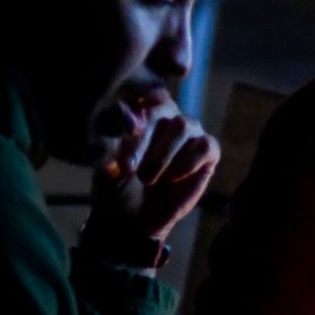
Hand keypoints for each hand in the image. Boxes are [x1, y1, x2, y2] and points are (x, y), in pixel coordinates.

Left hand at [89, 94, 219, 242]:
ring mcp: (188, 132)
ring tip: (148, 178)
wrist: (133, 217)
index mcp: (139, 109)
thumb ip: (114, 141)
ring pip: (184, 125)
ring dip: (164, 153)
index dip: (131, 117)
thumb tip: (126, 120)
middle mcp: (166, 114)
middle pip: (162, 108)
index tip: (121, 140)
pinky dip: (189, 161)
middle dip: (145, 139)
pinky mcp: (207, 151)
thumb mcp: (107, 163)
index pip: (138, 97)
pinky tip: (173, 177)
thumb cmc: (117, 184)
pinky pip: (206, 145)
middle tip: (129, 168)